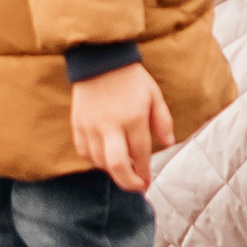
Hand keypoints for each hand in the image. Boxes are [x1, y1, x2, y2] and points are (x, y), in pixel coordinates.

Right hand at [71, 61, 173, 194]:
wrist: (100, 59)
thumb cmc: (131, 78)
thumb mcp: (154, 95)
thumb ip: (163, 121)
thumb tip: (168, 144)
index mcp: (133, 118)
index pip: (141, 155)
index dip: (145, 173)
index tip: (147, 183)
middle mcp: (111, 125)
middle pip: (117, 166)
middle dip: (128, 183)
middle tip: (136, 187)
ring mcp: (91, 126)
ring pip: (100, 162)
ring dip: (112, 171)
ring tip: (123, 169)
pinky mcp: (78, 125)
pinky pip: (84, 152)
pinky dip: (95, 160)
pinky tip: (105, 158)